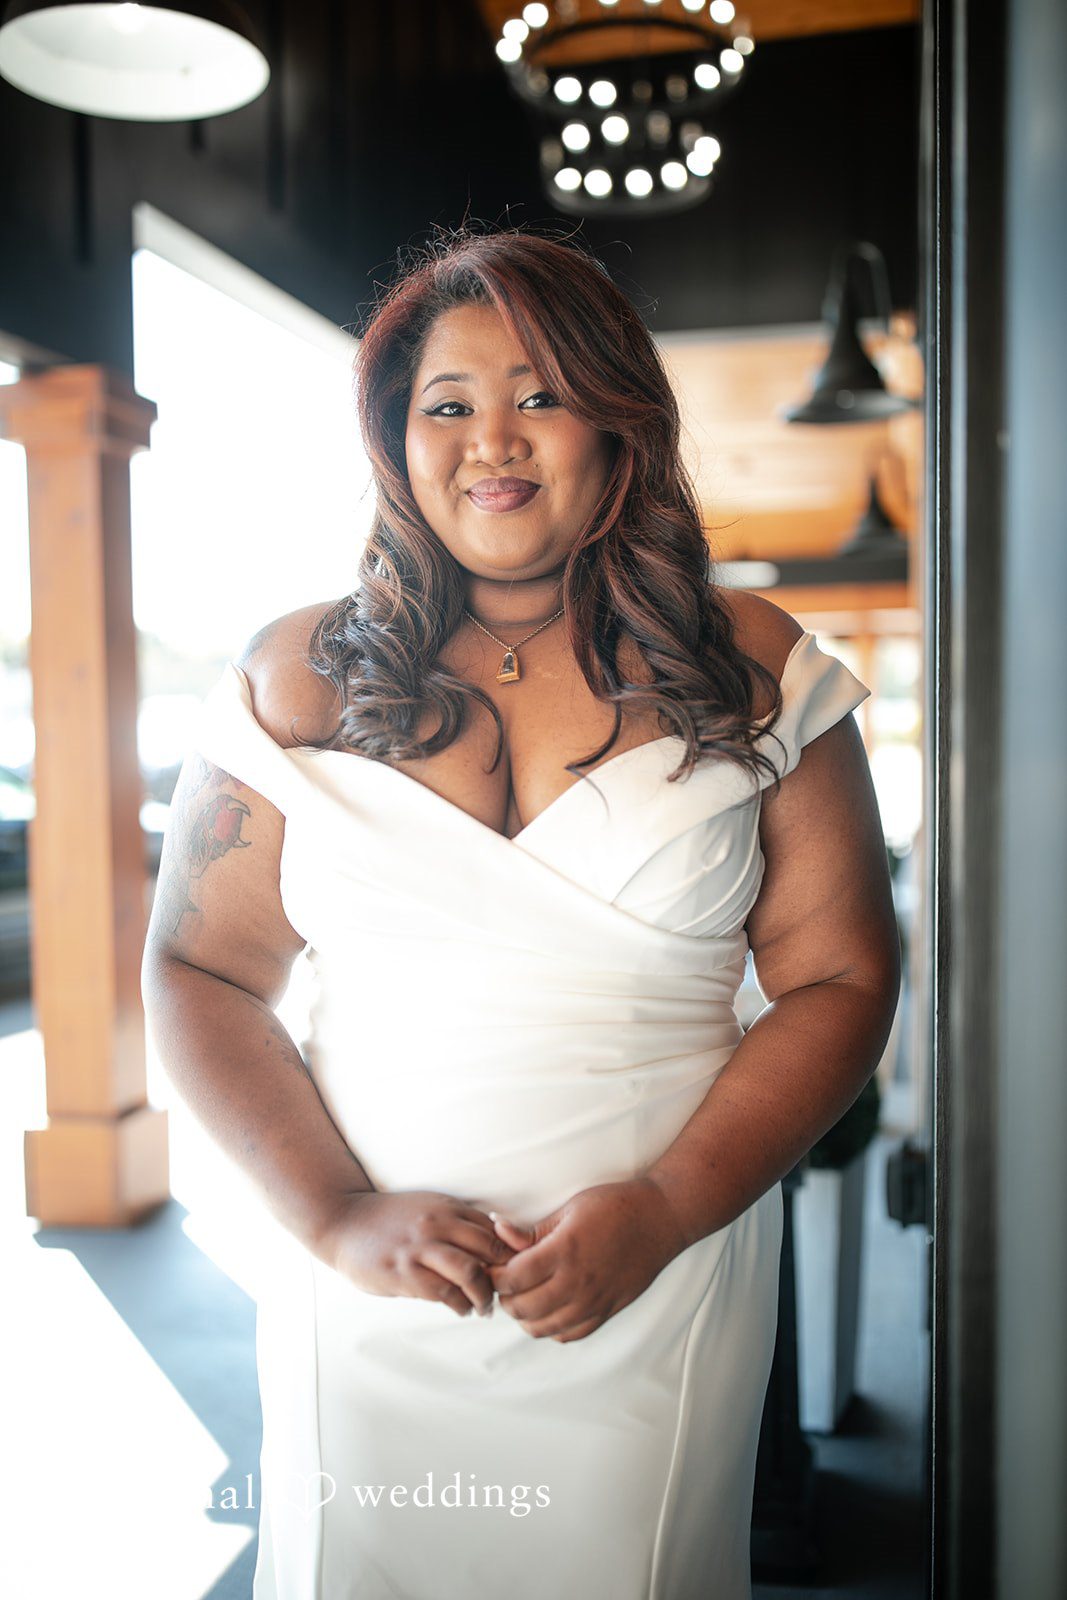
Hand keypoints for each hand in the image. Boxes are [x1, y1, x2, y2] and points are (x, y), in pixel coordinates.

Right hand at [316, 1190, 518, 1317]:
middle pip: (491, 1250)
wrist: (343, 1221)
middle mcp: (438, 1223)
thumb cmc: (390, 1219)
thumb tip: (492, 1247)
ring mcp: (420, 1248)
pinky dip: (459, 1305)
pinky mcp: (403, 1272)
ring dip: (484, 1296)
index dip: (511, 1254)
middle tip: (505, 1293)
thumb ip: (456, 1222)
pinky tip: (460, 1309)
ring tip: (484, 1308)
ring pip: (471, 1273)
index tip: (514, 1272)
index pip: (495, 1230)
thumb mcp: (427, 1208)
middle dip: (504, 1275)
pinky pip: (444, 1292)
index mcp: (447, 1207)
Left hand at [486, 1178, 689, 1343]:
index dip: (495, 1276)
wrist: (660, 1219)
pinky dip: (551, 1328)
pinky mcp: (606, 1312)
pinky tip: (549, 1309)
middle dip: (505, 1297)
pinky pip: (568, 1335)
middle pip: (522, 1308)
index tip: (492, 1267)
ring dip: (525, 1316)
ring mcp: (592, 1302)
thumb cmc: (614, 1206)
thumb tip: (497, 1230)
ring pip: (542, 1328)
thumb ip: (532, 1230)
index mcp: (564, 1252)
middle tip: (504, 1282)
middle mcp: (577, 1283)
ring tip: (523, 1296)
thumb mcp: (569, 1209)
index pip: (513, 1278)